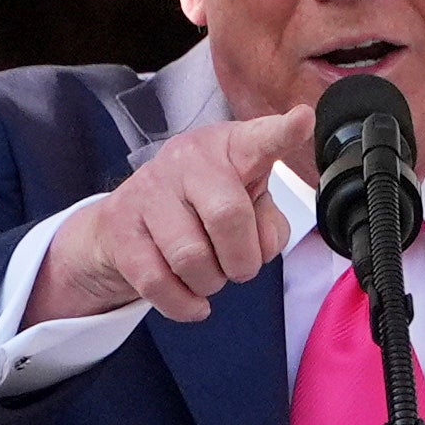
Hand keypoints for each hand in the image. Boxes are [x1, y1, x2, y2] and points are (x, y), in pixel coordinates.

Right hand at [32, 101, 318, 323]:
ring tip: (207, 274)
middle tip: (239, 267)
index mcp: (228, 148)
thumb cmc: (202, 209)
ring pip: (191, 258)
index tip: (303, 120)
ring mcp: (148, 192)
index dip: (282, 134)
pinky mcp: (120, 230)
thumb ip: (269, 223)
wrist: (126, 222)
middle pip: (227, 216)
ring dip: (210, 283)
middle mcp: (186, 160)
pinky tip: (191, 299)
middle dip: (243, 260)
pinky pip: (159, 283)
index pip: (258, 140)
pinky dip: (184, 304)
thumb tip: (262, 245)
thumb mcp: (246, 204)